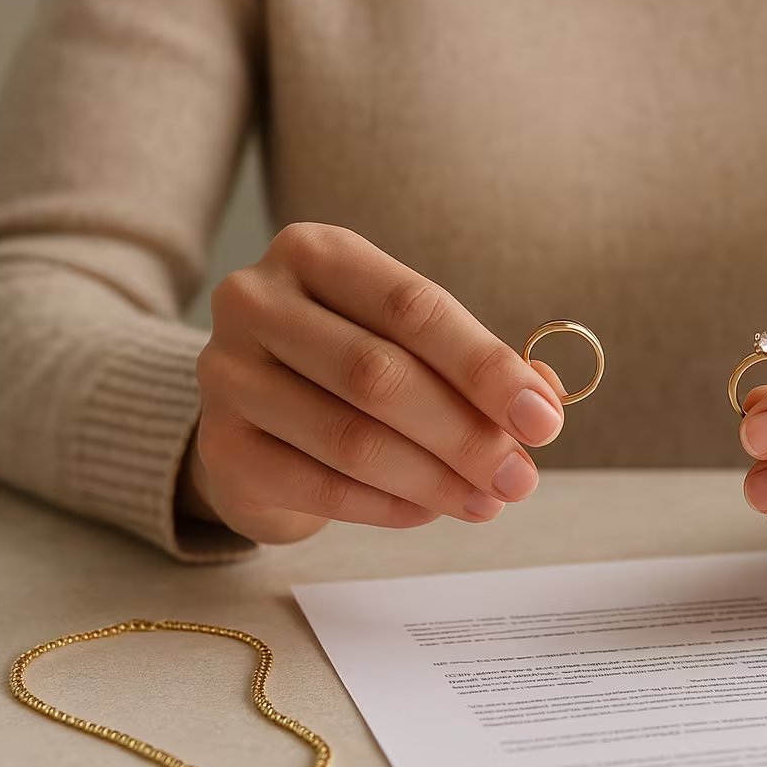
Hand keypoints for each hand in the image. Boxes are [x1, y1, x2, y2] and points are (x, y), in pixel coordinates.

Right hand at [182, 223, 566, 543]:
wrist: (254, 418)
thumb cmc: (348, 370)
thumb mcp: (411, 346)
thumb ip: (475, 366)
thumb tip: (546, 399)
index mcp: (316, 253)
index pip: (414, 307)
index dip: (486, 368)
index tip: (544, 420)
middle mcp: (256, 301)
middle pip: (379, 374)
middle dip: (464, 434)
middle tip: (520, 477)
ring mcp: (227, 373)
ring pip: (349, 437)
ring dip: (433, 479)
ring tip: (487, 502)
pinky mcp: (220, 446)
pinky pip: (318, 485)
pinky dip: (386, 506)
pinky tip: (428, 512)